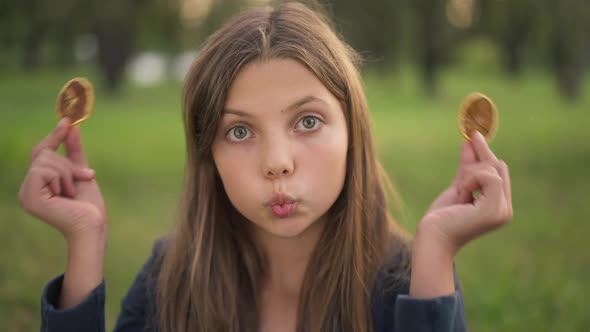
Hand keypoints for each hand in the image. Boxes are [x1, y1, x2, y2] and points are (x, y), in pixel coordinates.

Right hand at [18, 118, 106, 240]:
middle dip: (68, 163)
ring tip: (73, 192)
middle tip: (85, 178)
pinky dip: (61, 178)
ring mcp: (26, 194)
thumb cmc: (89, 205)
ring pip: (45, 159)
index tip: (67, 121)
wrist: (93, 225)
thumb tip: (71, 126)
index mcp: (37, 184)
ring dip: (68, 172)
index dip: (53, 136)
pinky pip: (42, 170)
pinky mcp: (29, 198)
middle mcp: (27, 188)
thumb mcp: (82, 172)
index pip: (40, 153)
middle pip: (43, 153)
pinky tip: (66, 195)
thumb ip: (74, 151)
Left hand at [417, 131, 512, 255]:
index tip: (473, 135)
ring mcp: (502, 211)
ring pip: (493, 169)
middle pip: (499, 167)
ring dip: (470, 174)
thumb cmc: (441, 218)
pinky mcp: (495, 210)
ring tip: (459, 191)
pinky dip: (471, 179)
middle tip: (465, 147)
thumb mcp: (457, 187)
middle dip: (477, 160)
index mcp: (498, 206)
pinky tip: (462, 192)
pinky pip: (489, 177)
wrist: (432, 238)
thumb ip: (467, 168)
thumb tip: (471, 140)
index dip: (484, 154)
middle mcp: (505, 209)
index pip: (498, 172)